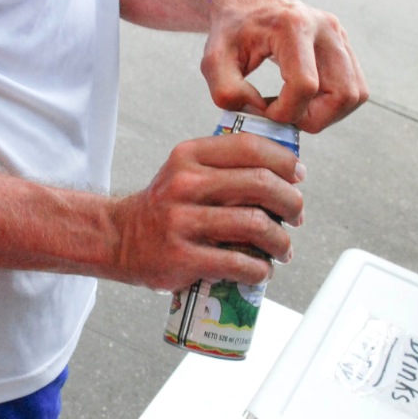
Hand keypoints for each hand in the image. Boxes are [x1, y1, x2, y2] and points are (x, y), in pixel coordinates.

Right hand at [109, 131, 304, 291]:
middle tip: (297, 216)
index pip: (250, 147)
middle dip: (291, 202)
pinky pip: (238, 263)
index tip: (298, 176)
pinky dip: (260, 270)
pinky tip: (262, 271)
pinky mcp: (183, 258)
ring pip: (255, 225)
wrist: (119, 239)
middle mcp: (184, 184)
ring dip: (281, 241)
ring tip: (284, 250)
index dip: (284, 161)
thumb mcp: (185, 171)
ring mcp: (182, 222)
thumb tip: (286, 172)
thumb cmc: (165, 207)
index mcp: (189, 156)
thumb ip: (226, 165)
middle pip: (260, 184)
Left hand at [201, 0, 366, 132]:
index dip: (285, 112)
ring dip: (328, 113)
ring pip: (355, 93)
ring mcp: (339, 34)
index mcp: (292, 26)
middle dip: (314, 118)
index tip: (264, 111)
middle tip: (286, 115)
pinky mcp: (344, 44)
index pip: (304, 86)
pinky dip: (334, 104)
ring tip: (296, 108)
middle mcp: (324, 27)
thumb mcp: (213, 61)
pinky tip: (306, 100)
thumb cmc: (230, 31)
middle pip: (342, 93)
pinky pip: (355, 87)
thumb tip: (261, 113)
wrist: (245, 2)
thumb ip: (227, 92)